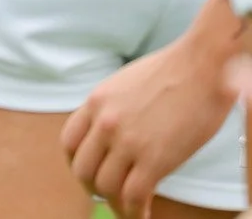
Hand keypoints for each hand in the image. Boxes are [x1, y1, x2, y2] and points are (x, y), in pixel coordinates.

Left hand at [60, 36, 236, 218]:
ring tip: (127, 209)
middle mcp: (104, 123)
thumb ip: (113, 107)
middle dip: (93, 186)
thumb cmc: (173, 72)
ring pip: (106, 187)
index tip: (88, 172)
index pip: (69, 142)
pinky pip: (134, 196)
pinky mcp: (154, 160)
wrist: (201, 66)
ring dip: (115, 203)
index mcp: (95, 103)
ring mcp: (127, 142)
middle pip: (83, 169)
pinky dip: (134, 211)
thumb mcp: (125, 84)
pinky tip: (142, 215)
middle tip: (107, 195)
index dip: (76, 163)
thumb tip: (113, 130)